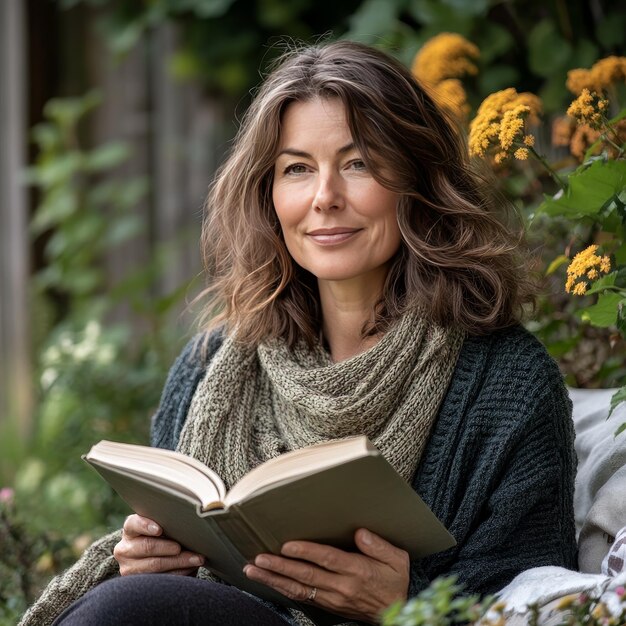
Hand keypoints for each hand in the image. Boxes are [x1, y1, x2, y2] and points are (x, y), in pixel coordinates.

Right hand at [114, 514, 204, 575]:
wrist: (149, 559)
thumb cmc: (162, 537)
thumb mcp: (160, 527)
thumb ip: (167, 522)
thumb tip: (189, 522)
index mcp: (130, 530)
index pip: (133, 524)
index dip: (145, 525)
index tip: (159, 529)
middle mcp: (125, 549)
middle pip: (148, 546)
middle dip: (169, 547)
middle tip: (185, 547)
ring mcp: (129, 568)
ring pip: (155, 565)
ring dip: (179, 562)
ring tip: (196, 559)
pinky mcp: (138, 584)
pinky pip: (160, 580)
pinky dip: (178, 574)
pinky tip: (190, 569)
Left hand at [243, 528, 408, 623]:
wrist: (395, 613)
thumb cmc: (394, 581)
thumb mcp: (397, 560)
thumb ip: (379, 545)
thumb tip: (360, 533)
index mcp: (358, 571)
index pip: (327, 560)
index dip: (306, 552)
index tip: (287, 545)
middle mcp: (342, 586)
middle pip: (306, 575)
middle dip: (280, 566)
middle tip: (259, 558)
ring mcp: (332, 598)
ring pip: (298, 588)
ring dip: (274, 579)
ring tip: (254, 569)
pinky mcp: (327, 605)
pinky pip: (301, 597)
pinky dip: (282, 588)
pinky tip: (269, 580)